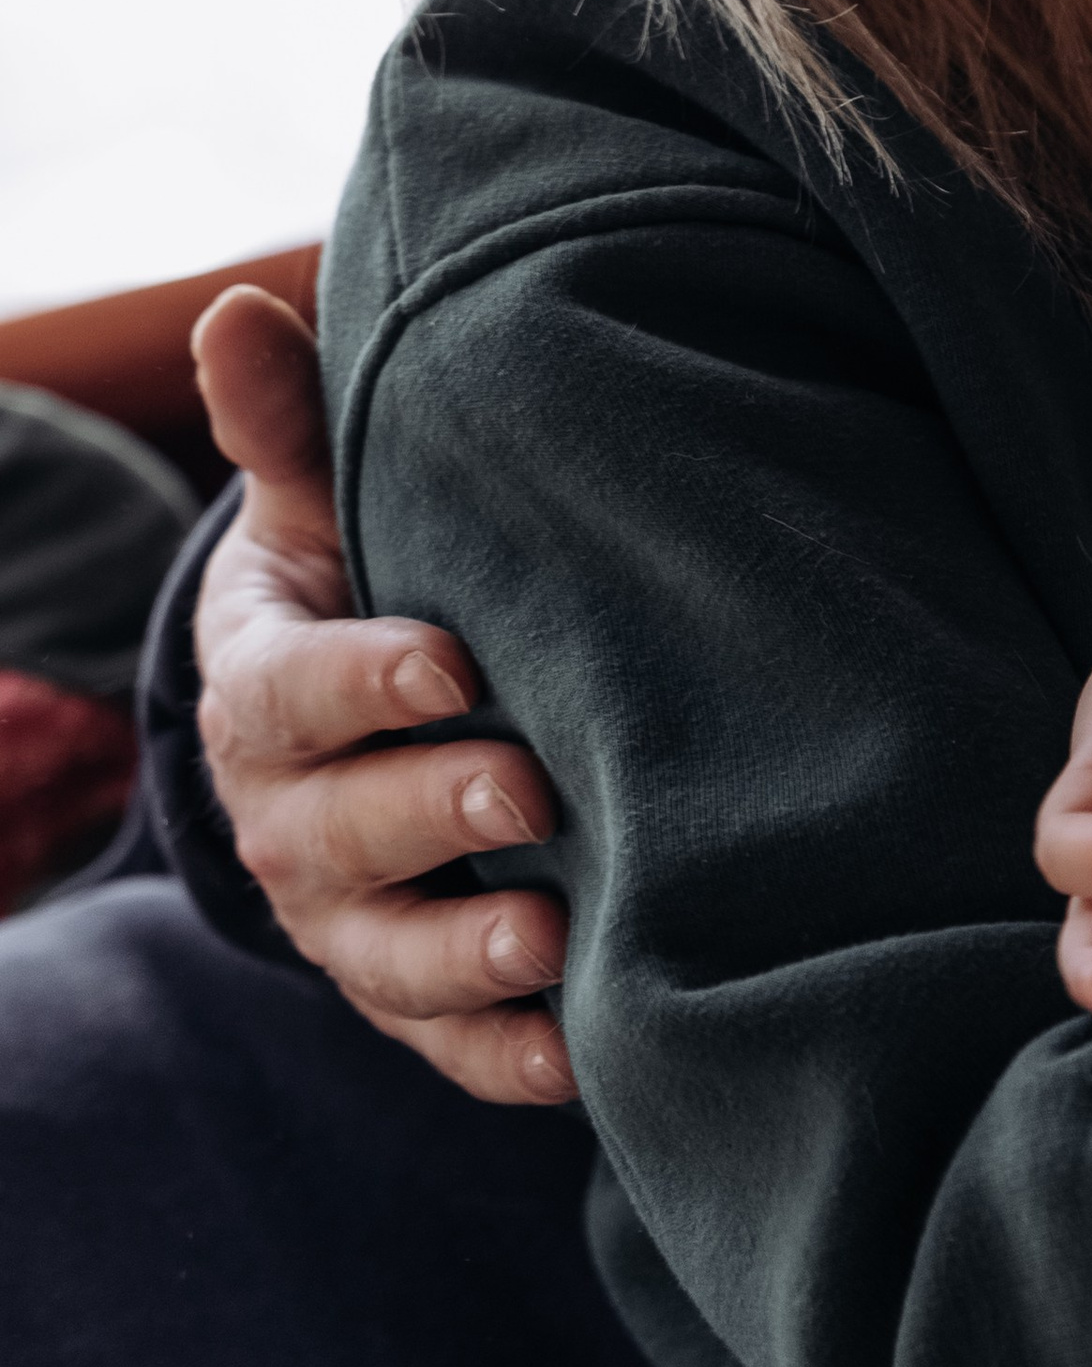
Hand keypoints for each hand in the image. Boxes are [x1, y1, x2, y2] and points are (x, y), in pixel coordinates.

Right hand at [191, 285, 577, 1104]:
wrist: (361, 713)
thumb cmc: (362, 581)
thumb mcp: (323, 503)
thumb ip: (291, 423)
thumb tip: (234, 309)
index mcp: (262, 688)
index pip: (292, 692)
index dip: (362, 682)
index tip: (451, 660)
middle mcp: (289, 816)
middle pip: (339, 832)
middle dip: (430, 812)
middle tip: (530, 784)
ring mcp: (344, 918)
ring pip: (387, 956)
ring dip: (465, 955)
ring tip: (552, 934)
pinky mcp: (407, 992)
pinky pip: (444, 1043)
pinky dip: (507, 1057)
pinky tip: (582, 1051)